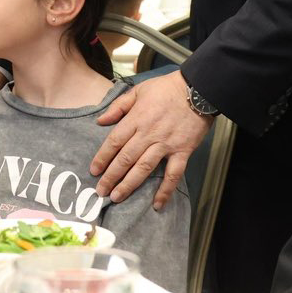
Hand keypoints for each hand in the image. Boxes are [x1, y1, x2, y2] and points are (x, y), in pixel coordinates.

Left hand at [90, 73, 209, 210]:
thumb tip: (100, 121)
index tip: (94, 170)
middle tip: (101, 191)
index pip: (114, 141)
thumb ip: (118, 106)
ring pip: (144, 168)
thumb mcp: (139, 90)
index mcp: (136, 119)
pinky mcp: (182, 151)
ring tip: (117, 197)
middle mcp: (148, 134)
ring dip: (129, 185)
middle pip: (125, 158)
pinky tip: (157, 204)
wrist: (198, 90)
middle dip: (111, 176)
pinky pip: (173, 174)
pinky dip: (165, 190)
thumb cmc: (167, 88)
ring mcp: (166, 144)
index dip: (102, 157)